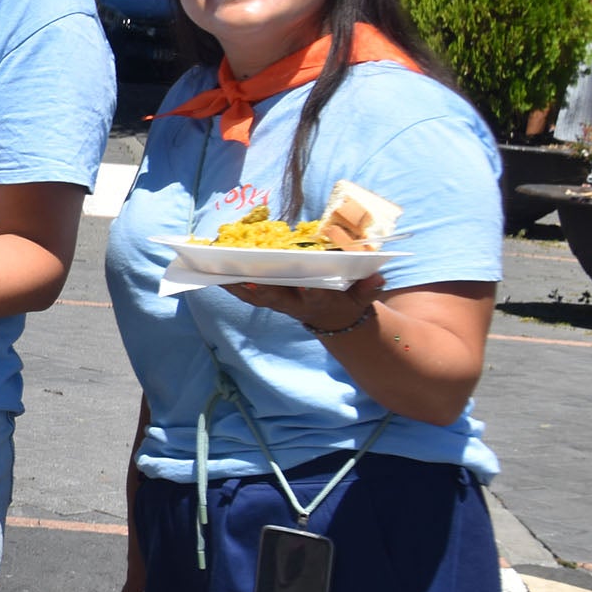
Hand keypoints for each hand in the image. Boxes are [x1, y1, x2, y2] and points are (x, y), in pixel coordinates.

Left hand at [226, 273, 382, 331]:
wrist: (336, 321)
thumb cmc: (349, 300)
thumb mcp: (363, 297)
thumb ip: (369, 288)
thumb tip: (378, 277)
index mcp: (319, 301)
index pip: (313, 296)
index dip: (307, 291)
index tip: (306, 282)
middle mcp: (294, 305)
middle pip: (275, 297)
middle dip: (260, 288)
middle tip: (244, 276)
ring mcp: (279, 303)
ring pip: (255, 297)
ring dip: (236, 286)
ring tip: (215, 270)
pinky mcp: (268, 300)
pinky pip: (246, 293)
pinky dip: (230, 285)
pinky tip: (213, 273)